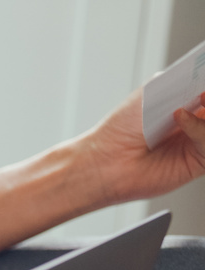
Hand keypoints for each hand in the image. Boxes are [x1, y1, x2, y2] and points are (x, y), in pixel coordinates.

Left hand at [74, 89, 204, 205]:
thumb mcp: (153, 92)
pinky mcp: (199, 161)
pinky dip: (200, 128)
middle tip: (203, 92)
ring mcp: (200, 141)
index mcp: (188, 103)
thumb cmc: (122, 127)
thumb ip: (181, 79)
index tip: (203, 79)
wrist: (106, 161)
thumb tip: (201, 76)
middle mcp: (197, 121)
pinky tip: (180, 118)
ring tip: (198, 101)